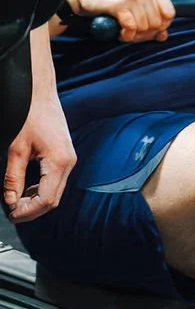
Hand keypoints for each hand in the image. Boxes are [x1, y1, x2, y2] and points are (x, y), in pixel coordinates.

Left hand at [4, 87, 74, 224]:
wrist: (41, 94)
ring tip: (16, 202)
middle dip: (33, 209)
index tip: (12, 214)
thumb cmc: (30, 115)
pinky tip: (27, 189)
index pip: (46, 199)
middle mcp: (69, 162)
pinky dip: (41, 189)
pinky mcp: (65, 156)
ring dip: (37, 200)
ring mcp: (69, 159)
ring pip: (55, 191)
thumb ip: (13, 178)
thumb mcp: (16, 149)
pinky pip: (55, 181)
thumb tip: (10, 200)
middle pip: (53, 199)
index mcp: (59, 162)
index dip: (28, 211)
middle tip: (13, 212)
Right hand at [64, 0, 174, 42]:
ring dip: (134, 35)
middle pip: (158, 23)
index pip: (170, 14)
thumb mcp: (134, 1)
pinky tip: (120, 32)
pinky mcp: (120, 4)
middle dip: (145, 33)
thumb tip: (163, 36)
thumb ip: (151, 16)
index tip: (148, 30)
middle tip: (132, 33)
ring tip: (123, 30)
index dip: (160, 27)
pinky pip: (131, 28)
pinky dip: (126, 35)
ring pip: (145, 28)